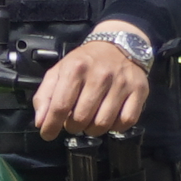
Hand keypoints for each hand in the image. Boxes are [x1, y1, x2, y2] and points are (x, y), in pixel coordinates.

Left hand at [31, 31, 151, 139]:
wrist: (118, 44)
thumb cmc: (85, 61)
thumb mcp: (59, 71)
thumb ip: (45, 95)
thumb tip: (41, 122)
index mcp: (75, 69)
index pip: (60, 105)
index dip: (52, 125)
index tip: (47, 135)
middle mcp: (99, 75)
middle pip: (82, 118)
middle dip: (73, 127)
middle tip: (73, 123)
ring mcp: (121, 84)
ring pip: (103, 123)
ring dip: (93, 130)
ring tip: (89, 122)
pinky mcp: (139, 91)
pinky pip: (126, 121)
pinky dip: (115, 127)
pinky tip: (109, 119)